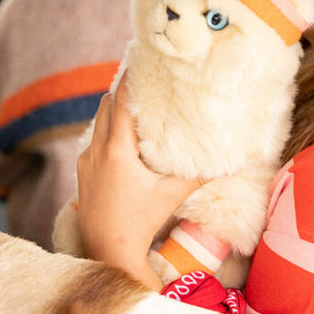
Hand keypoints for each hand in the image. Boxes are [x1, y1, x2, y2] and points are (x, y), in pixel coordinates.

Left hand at [77, 73, 199, 288]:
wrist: (108, 251)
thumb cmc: (141, 222)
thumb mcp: (170, 195)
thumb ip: (198, 175)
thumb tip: (231, 161)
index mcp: (117, 149)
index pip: (122, 102)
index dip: (129, 80)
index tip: (136, 61)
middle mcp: (96, 150)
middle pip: (106, 106)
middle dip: (122, 91)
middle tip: (140, 81)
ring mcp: (85, 161)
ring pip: (97, 123)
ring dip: (113, 111)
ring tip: (133, 106)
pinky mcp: (82, 173)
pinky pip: (93, 141)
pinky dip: (106, 130)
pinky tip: (121, 138)